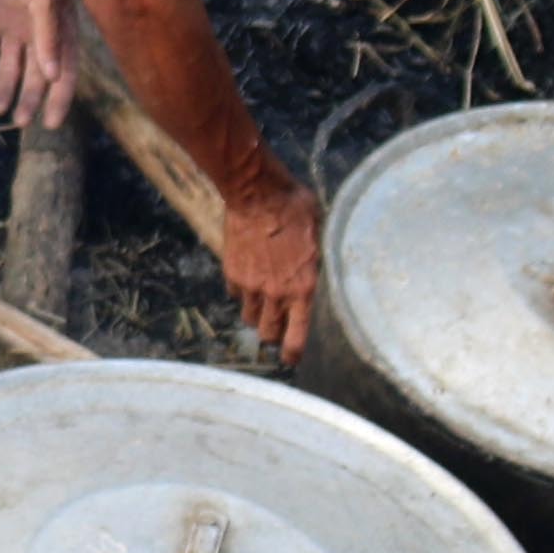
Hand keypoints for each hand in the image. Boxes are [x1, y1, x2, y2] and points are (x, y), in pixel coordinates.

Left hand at [0, 0, 77, 126]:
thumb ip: (48, 36)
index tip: (50, 124)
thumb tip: (53, 76)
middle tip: (19, 124)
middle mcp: (38, 28)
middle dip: (29, 98)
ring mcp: (13, 22)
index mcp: (60, 25)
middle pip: (35, 72)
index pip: (63, 70)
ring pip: (10, 64)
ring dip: (5, 86)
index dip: (59, 98)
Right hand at [222, 179, 323, 361]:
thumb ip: (317, 266)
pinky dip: (242, 292)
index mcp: (303, 289)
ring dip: (257, 314)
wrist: (258, 194)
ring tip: (263, 302)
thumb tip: (321, 275)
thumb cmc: (297, 210)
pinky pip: (236, 295)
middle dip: (273, 334)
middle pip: (268, 333)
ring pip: (250, 317)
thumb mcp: (320, 238)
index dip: (293, 353)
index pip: (297, 337)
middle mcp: (276, 294)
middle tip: (276, 328)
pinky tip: (249, 278)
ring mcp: (251, 286)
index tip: (291, 358)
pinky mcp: (232, 273)